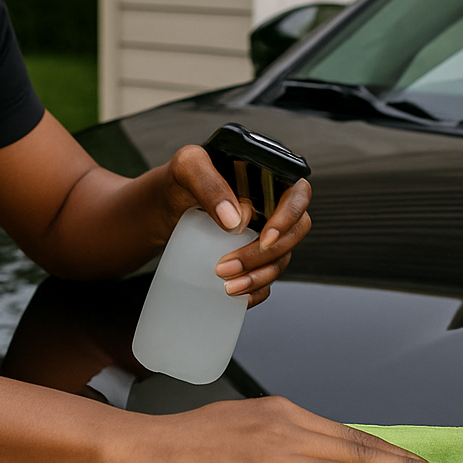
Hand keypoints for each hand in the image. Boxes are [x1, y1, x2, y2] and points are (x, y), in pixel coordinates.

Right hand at [102, 396, 462, 462]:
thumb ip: (281, 438)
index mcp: (280, 412)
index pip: (352, 435)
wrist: (131, 449)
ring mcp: (265, 458)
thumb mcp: (239, 424)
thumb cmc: (179, 443)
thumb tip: (320, 458)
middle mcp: (280, 429)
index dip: (398, 451)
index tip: (434, 462)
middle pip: (359, 451)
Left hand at [164, 145, 312, 305]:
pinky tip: (237, 296)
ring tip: (227, 285)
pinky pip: (268, 278)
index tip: (266, 238)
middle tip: (229, 265)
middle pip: (294, 233)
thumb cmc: (179, 180)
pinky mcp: (255, 256)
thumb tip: (234, 220)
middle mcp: (273, 205)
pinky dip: (256, 290)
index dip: (290, 217)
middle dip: (266, 255)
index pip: (298, 194)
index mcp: (267, 177)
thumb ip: (209, 183)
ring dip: (259, 276)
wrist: (164, 206)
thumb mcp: (187, 167)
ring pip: (281, 259)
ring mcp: (265, 233)